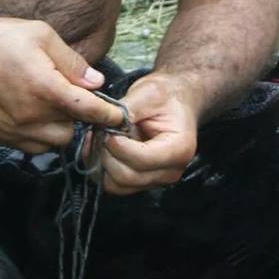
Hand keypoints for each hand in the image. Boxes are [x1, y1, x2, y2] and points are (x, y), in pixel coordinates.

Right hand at [0, 17, 126, 153]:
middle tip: (68, 95)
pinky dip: (39, 135)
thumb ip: (72, 62)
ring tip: (48, 104)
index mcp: (45, 88)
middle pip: (71, 130)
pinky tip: (32, 113)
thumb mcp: (41, 35)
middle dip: (76, 116)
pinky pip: (31, 146)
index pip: (87, 110)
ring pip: (52, 142)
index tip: (119, 117)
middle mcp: (30, 115)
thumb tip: (96, 83)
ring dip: (58, 128)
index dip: (108, 115)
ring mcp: (13, 129)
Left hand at [95, 72, 199, 195]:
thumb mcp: (148, 93)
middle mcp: (170, 170)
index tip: (107, 129)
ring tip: (100, 138)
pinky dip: (102, 168)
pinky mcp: (143, 179)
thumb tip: (104, 123)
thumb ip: (126, 110)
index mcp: (179, 148)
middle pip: (127, 177)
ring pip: (118, 185)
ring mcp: (156, 178)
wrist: (176, 100)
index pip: (142, 160)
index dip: (118, 146)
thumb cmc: (166, 95)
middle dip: (107, 154)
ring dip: (102, 162)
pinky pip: (116, 183)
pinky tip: (101, 147)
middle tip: (100, 132)